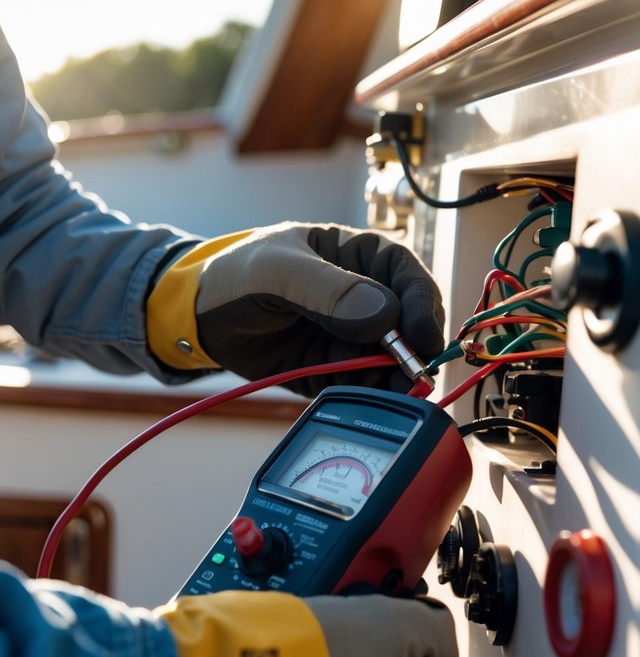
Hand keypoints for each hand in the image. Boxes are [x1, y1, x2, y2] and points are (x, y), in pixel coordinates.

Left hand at [148, 223, 444, 394]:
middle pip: (409, 324)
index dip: (423, 305)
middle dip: (412, 350)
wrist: (197, 317)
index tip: (425, 336)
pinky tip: (362, 399)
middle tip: (411, 376)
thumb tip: (384, 315)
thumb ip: (328, 290)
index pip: (408, 276)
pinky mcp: (336, 369)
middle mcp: (365, 296)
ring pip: (392, 360)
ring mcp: (352, 336)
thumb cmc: (237, 275)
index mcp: (359, 256)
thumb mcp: (278, 272)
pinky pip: (364, 384)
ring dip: (394, 379)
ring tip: (385, 393)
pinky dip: (368, 395)